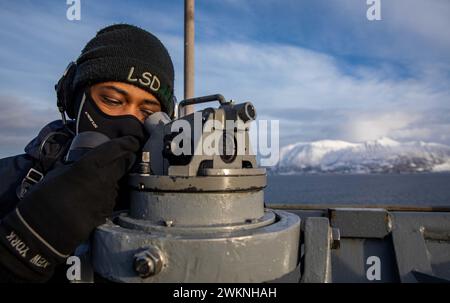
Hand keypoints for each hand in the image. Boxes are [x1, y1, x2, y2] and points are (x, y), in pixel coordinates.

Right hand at [0, 136, 139, 279]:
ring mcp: (108, 197)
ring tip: (94, 184)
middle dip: (124, 160)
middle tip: (119, 157)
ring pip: (117, 182)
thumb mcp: (59, 173)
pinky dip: (105, 196)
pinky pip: (111, 198)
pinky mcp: (107, 212)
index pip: (117, 149)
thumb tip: (86, 163)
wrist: (43, 230)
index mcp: (90, 165)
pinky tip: (91, 200)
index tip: (133, 140)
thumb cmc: (44, 198)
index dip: (128, 143)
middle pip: (123, 164)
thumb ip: (79, 166)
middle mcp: (104, 179)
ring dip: (111, 180)